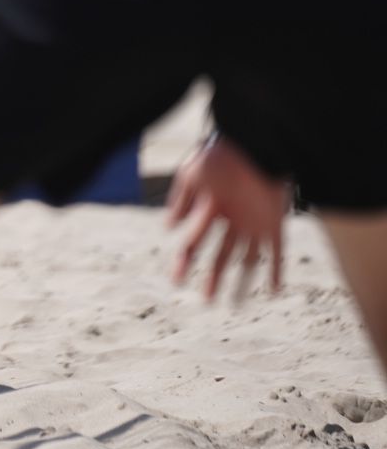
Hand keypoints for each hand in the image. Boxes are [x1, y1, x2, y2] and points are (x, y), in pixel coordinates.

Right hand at [166, 135, 290, 301]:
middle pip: (221, 256)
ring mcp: (253, 224)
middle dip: (213, 279)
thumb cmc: (221, 155)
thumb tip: (170, 227)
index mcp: (209, 210)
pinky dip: (276, 271)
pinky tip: (274, 289)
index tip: (176, 281)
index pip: (193, 242)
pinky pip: (277, 252)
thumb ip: (181, 199)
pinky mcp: (275, 223)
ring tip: (237, 304)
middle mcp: (231, 221)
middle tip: (207, 301)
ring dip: (242, 281)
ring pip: (248, 260)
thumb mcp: (192, 174)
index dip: (184, 263)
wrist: (257, 144)